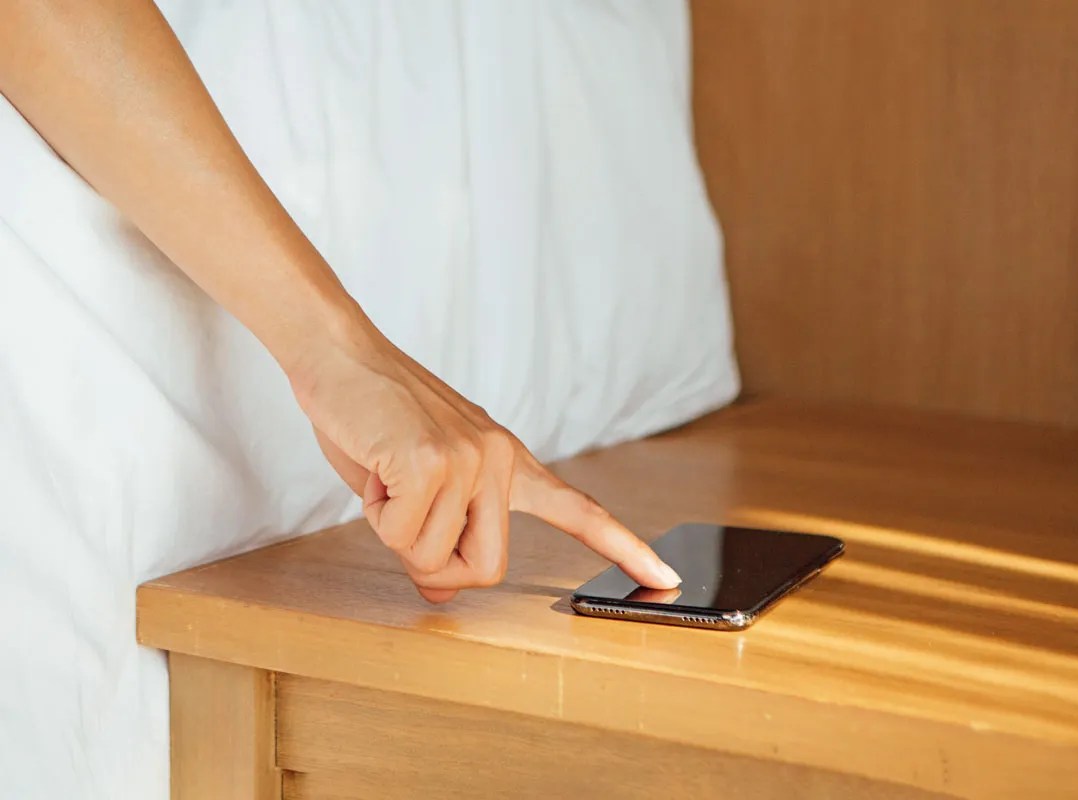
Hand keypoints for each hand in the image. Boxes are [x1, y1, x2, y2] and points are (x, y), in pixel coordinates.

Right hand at [288, 321, 681, 603]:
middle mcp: (501, 460)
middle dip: (436, 568)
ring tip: (384, 476)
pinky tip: (373, 466)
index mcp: (508, 462)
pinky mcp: (432, 461)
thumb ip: (442, 532)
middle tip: (402, 524)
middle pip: (487, 569)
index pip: (578, 510)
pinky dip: (374, 512)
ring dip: (393, 531)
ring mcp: (471, 459)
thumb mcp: (419, 482)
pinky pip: (400, 533)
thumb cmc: (375, 417)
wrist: (339, 353)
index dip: (623, 548)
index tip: (666, 578)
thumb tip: (443, 593)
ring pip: (433, 557)